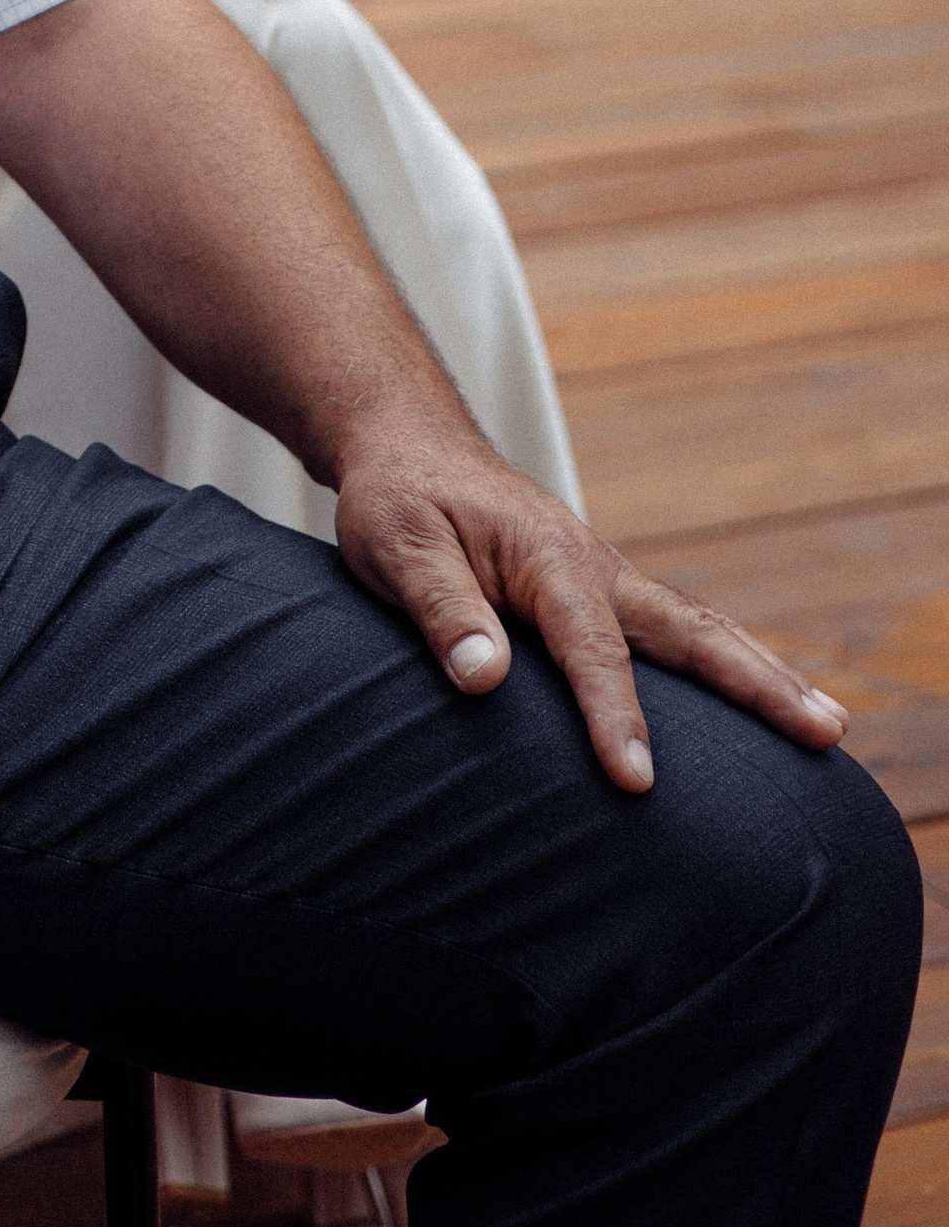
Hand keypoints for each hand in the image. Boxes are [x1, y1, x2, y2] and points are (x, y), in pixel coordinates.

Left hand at [332, 415, 849, 791]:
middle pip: (691, 630)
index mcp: (548, 557)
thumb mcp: (397, 546)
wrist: (407, 446)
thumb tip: (485, 678)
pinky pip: (670, 634)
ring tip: (828, 728)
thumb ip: (441, 609)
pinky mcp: (597, 596)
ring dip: (762, 675)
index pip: (591, 649)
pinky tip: (751, 708)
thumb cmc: (399, 498)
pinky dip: (720, 667)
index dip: (614, 716)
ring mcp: (604, 580)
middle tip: (828, 732)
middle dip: (759, 684)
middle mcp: (593, 567)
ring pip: (695, 629)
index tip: (636, 781)